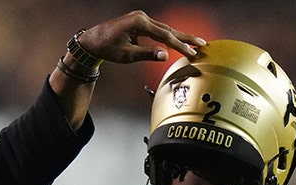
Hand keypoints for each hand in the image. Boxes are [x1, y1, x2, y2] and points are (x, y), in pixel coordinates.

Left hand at [78, 10, 205, 63]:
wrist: (92, 40)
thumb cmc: (106, 48)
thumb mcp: (126, 55)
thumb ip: (146, 54)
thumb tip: (165, 55)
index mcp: (139, 24)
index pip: (165, 36)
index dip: (180, 45)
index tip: (192, 52)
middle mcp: (142, 17)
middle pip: (168, 29)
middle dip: (186, 38)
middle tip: (203, 44)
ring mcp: (141, 18)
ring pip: (164, 28)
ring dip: (179, 36)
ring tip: (195, 43)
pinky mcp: (139, 22)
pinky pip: (157, 29)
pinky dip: (168, 36)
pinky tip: (177, 41)